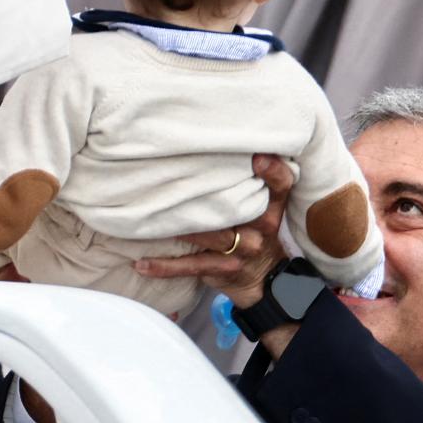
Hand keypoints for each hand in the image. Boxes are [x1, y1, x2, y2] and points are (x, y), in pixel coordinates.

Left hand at [132, 154, 293, 309]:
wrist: (263, 279)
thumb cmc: (255, 231)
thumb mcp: (264, 208)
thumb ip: (250, 182)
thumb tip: (221, 142)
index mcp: (271, 209)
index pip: (280, 187)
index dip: (273, 172)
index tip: (257, 158)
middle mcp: (260, 230)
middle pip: (233, 208)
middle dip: (203, 195)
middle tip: (173, 179)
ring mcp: (241, 251)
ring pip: (208, 235)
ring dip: (177, 226)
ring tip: (150, 214)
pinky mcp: (220, 269)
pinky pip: (189, 266)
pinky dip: (164, 266)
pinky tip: (141, 263)